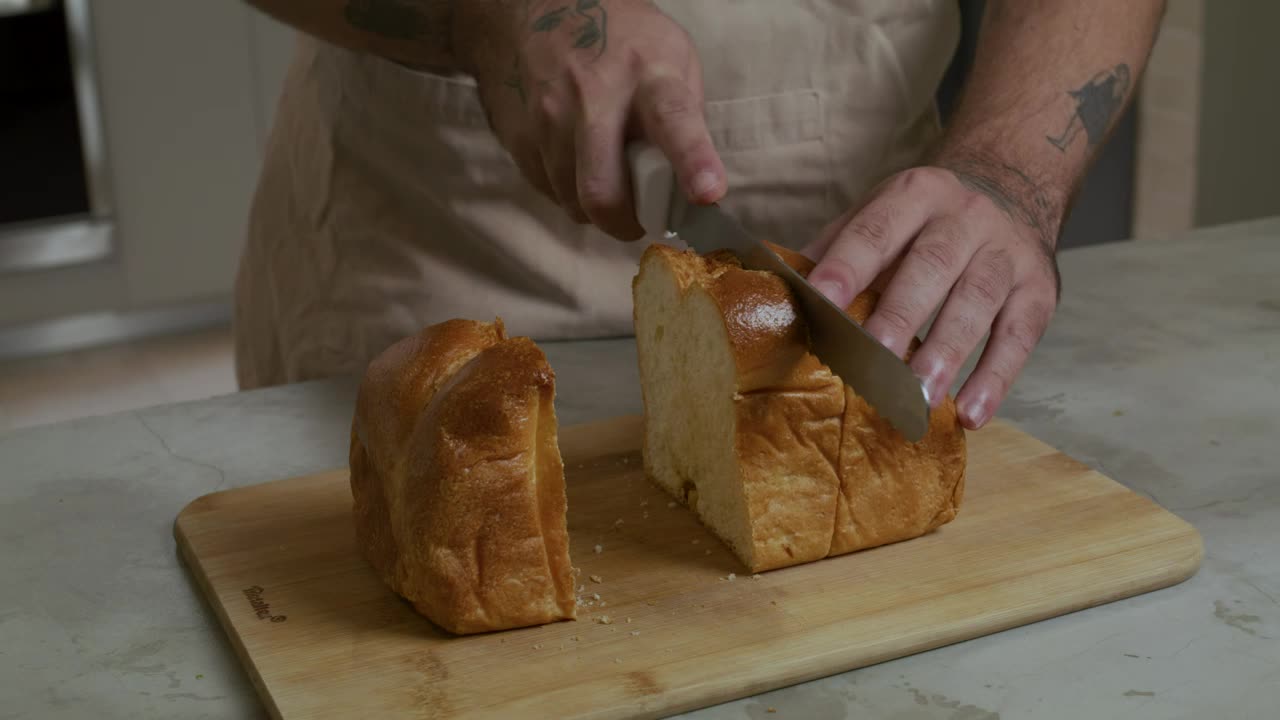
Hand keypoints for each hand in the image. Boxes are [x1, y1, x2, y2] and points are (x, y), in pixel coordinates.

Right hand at [458, 0, 725, 238]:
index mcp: (648, 73)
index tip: (707, 193)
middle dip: (626, 221)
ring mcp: (548, 118)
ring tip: (607, 178)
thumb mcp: (670, 56)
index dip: (691, 160)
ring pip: (574, 202)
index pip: (672, 119)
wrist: (534, 9)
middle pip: (603, 190)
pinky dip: (569, 191)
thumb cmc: (620, 40)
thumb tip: (690, 181)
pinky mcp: (519, 137)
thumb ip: (685, 115)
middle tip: (639, 218)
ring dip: (596, 208)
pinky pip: (550, 192)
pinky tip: (576, 160)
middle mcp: (593, 96)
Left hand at [803, 164, 1061, 430]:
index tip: (821, 301)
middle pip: (932, 266)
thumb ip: (834, 249)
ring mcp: (1006, 252)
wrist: (1012, 185)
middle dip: (901, 315)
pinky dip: (997, 378)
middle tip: (874, 360)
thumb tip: (776, 289)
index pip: (875, 230)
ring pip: (977, 301)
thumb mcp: (880, 212)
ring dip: (948, 352)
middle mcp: (964, 217)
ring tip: (920, 396)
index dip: (848, 265)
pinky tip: (971, 413)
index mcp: (913, 194)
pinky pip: (1020, 335)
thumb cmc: (924, 219)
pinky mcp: (1039, 288)